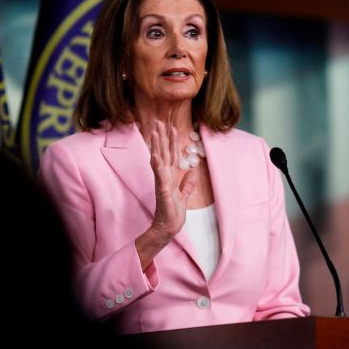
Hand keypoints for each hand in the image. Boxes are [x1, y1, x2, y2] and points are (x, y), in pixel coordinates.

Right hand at [146, 120, 197, 243]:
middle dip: (161, 137)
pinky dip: (157, 166)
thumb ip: (188, 183)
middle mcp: (164, 177)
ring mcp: (162, 183)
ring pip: (159, 160)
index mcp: (170, 176)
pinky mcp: (162, 191)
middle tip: (158, 121)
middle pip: (163, 152)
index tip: (171, 126)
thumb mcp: (184, 195)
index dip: (171, 140)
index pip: (171, 154)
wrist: (169, 227)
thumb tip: (193, 172)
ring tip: (155, 133)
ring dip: (157, 146)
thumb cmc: (174, 213)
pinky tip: (155, 156)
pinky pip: (159, 176)